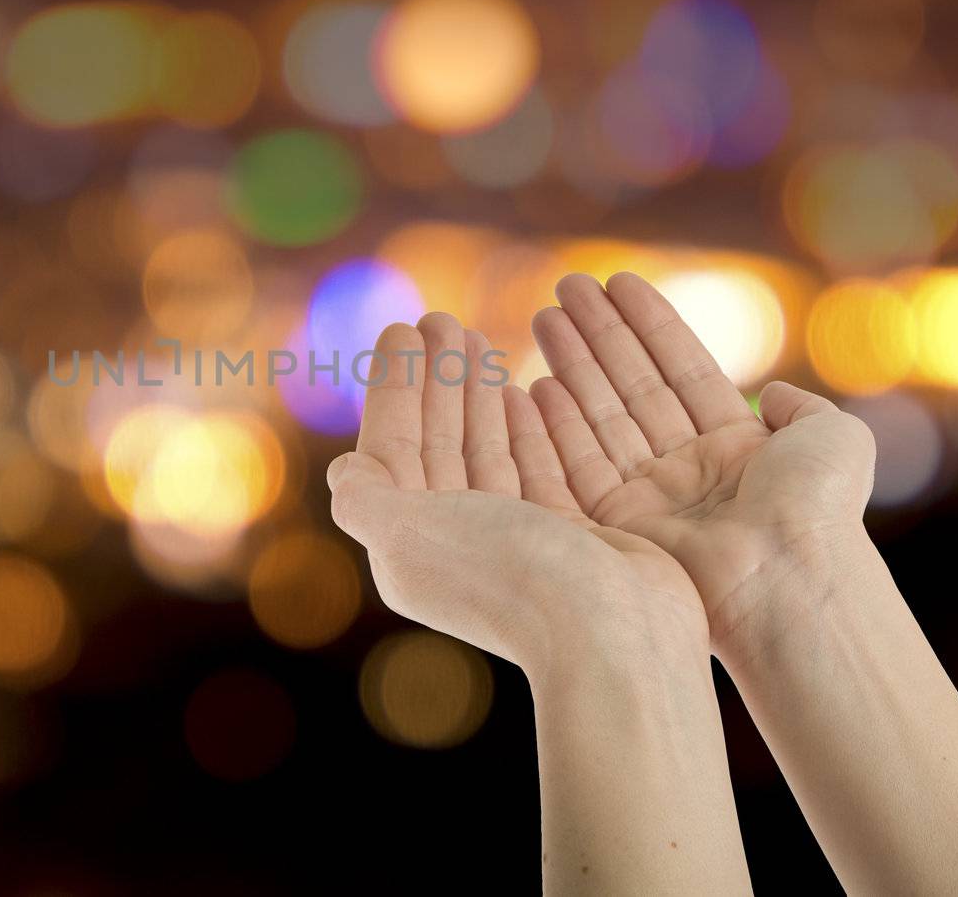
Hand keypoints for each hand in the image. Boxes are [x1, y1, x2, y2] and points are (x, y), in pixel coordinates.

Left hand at [327, 312, 707, 677]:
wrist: (614, 638)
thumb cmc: (509, 574)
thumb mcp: (410, 531)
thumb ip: (367, 497)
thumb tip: (343, 469)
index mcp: (409, 543)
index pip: (392, 448)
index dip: (394, 387)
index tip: (403, 327)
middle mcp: (456, 544)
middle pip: (437, 444)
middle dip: (437, 381)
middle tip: (443, 319)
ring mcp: (513, 541)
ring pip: (484, 450)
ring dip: (476, 394)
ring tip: (478, 338)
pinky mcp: (568, 537)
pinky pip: (535, 466)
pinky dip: (524, 426)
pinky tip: (524, 388)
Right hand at [529, 272, 877, 650]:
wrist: (788, 578)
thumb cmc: (817, 509)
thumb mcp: (834, 438)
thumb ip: (804, 407)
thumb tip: (777, 393)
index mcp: (736, 445)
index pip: (681, 368)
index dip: (650, 324)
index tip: (619, 281)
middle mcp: (689, 469)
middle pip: (633, 386)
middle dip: (599, 334)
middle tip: (565, 286)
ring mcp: (652, 498)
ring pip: (602, 416)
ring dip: (571, 364)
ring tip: (545, 316)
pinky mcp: (620, 527)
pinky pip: (578, 466)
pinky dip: (554, 427)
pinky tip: (532, 384)